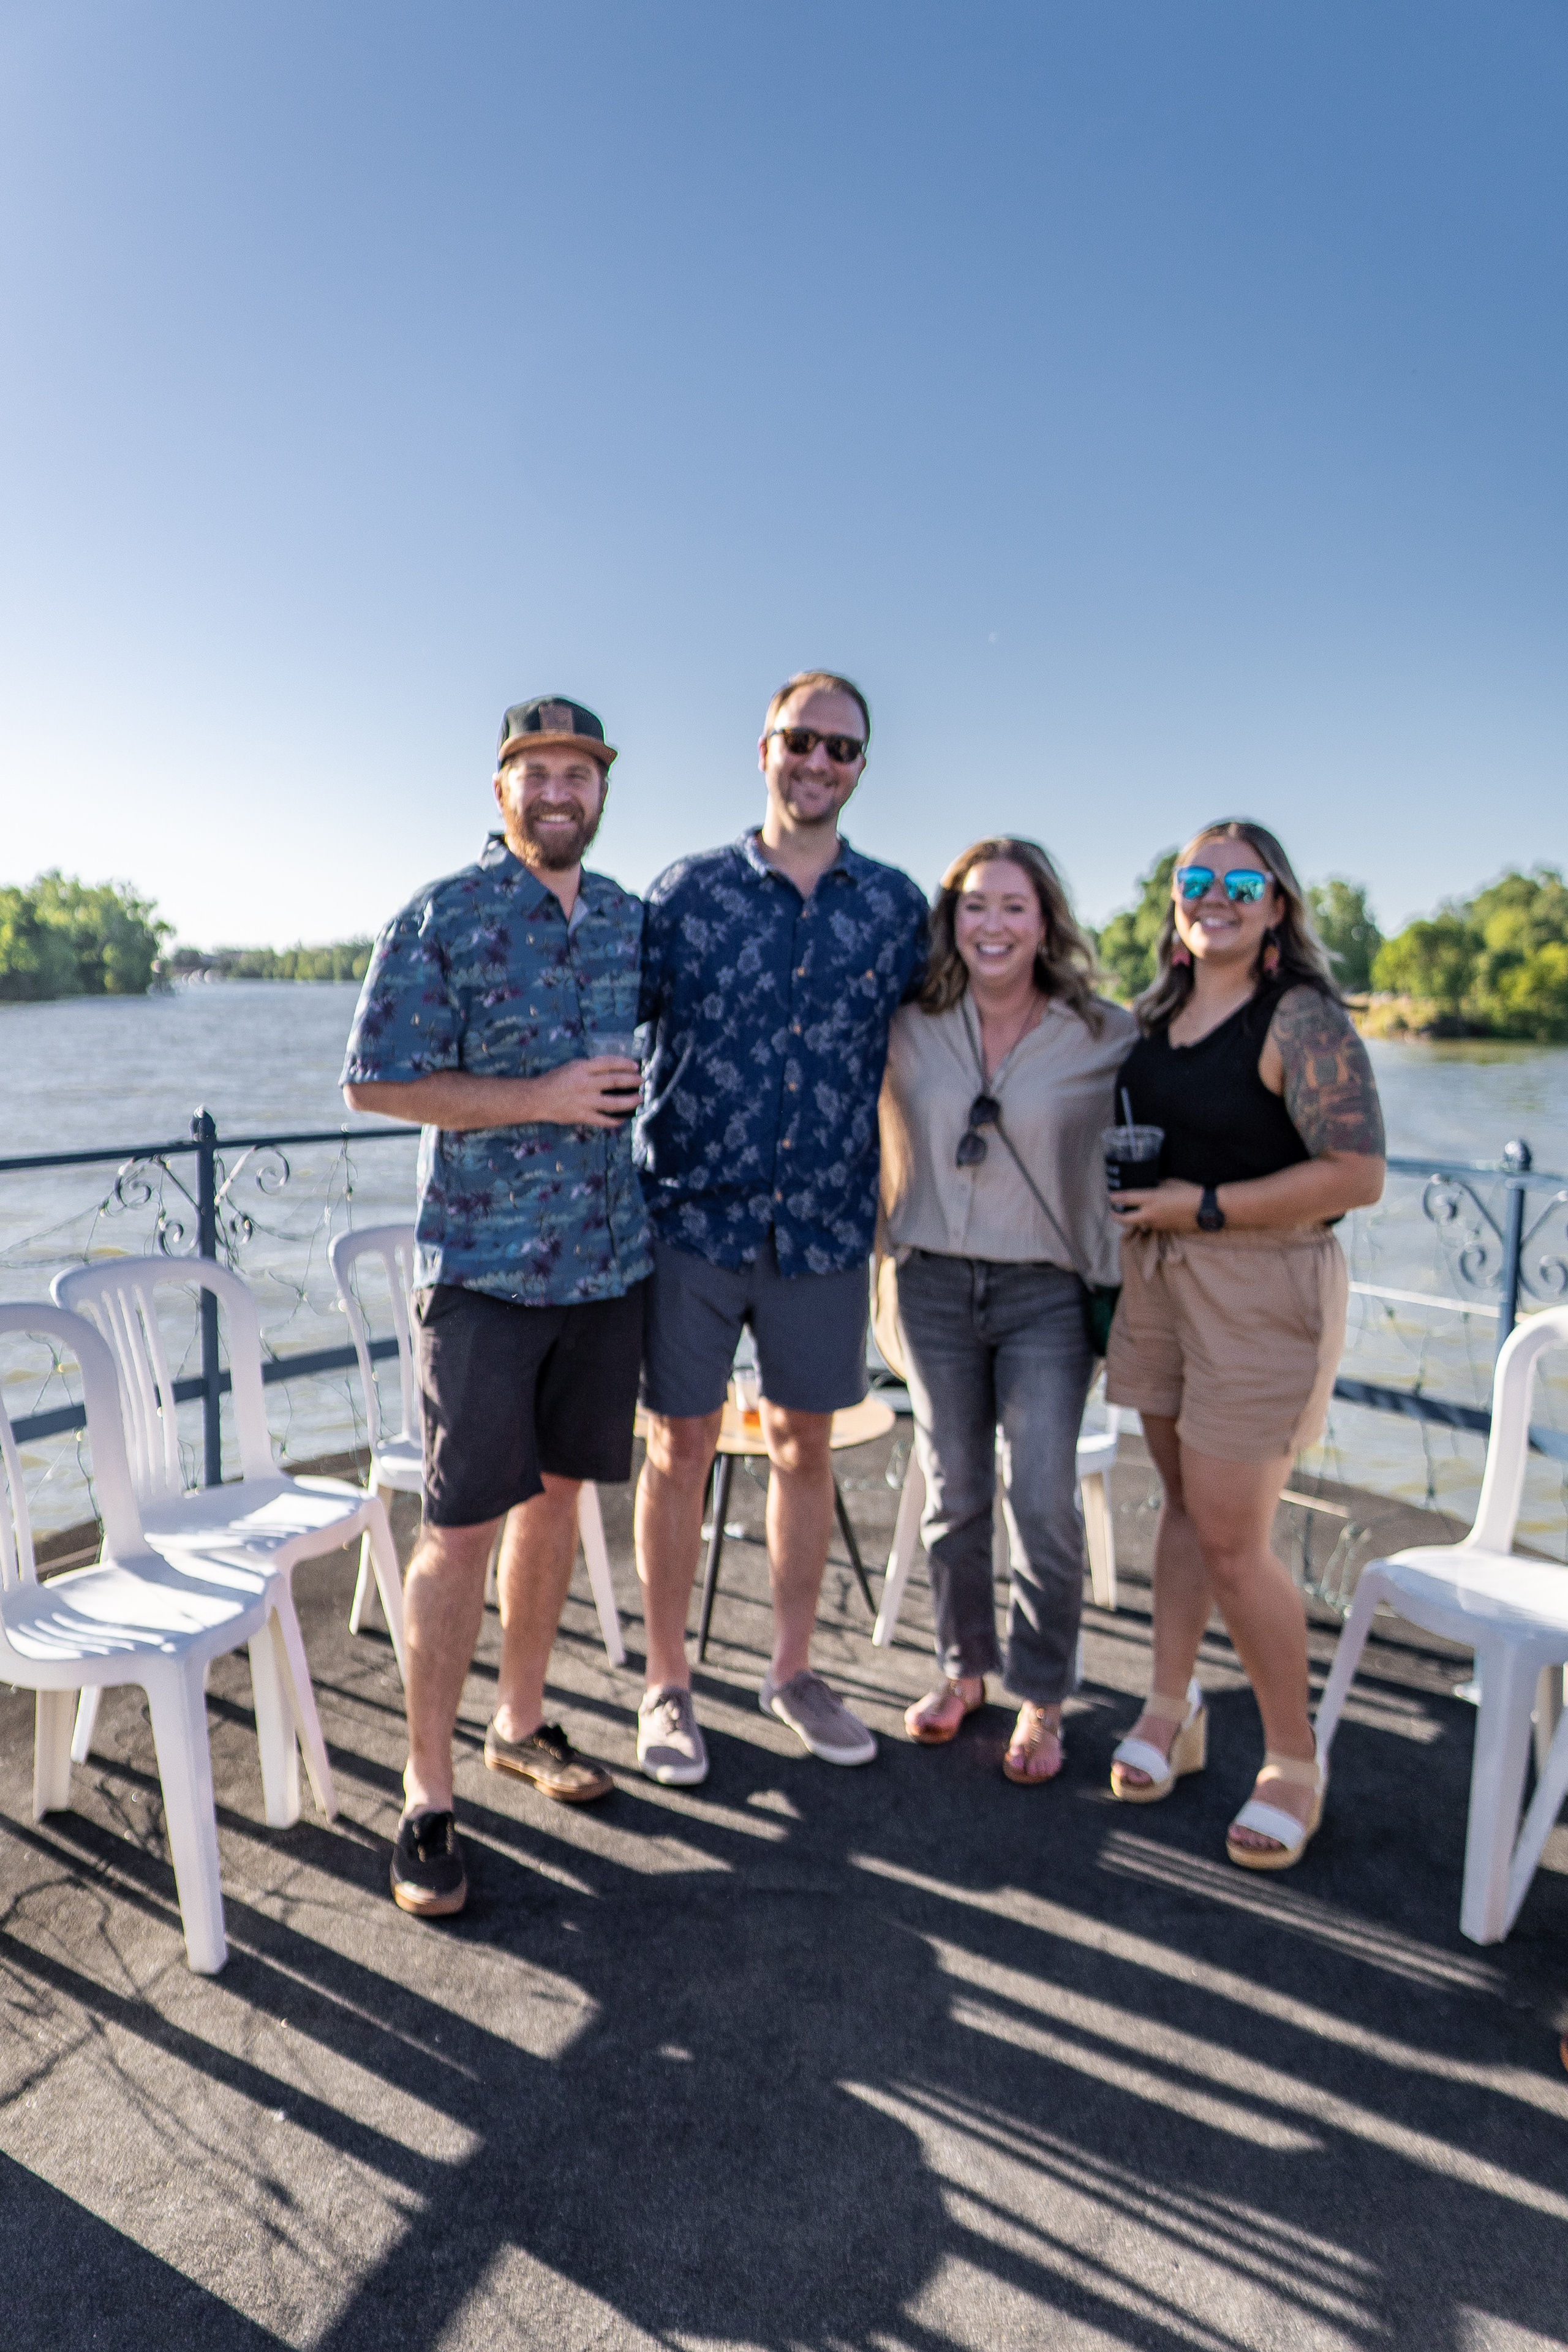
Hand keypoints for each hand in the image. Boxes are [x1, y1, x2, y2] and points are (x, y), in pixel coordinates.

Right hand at [525, 1056, 641, 1128]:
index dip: (625, 1064)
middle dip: (632, 1081)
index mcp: (583, 1068)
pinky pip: (603, 1120)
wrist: (538, 1098)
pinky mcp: (582, 1116)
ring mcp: (585, 1101)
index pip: (609, 1063)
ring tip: (639, 1099)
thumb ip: (590, 1067)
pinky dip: (615, 1120)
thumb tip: (611, 1069)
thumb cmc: (555, 1080)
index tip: (636, 1067)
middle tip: (642, 1082)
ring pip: (614, 1103)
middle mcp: (586, 1084)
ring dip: (630, 1101)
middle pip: (615, 1081)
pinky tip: (623, 1119)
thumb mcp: (572, 1066)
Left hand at [1108, 1179, 1203, 1232]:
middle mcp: (1151, 1214)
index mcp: (1151, 1199)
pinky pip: (1150, 1226)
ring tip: (1130, 1212)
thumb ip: (1156, 1186)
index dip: (1115, 1198)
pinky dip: (1146, 1221)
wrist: (1206, 1209)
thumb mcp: (1170, 1184)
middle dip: (1115, 1216)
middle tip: (1113, 1211)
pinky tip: (1150, 1215)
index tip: (1110, 1196)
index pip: (1126, 1199)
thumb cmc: (1190, 1193)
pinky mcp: (1164, 1230)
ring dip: (1132, 1219)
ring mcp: (1157, 1224)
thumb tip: (1151, 1186)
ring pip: (1138, 1224)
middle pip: (1124, 1219)